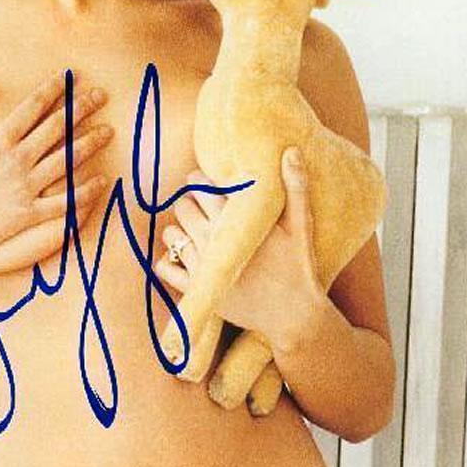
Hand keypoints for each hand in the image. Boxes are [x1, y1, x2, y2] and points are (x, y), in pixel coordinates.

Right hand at [0, 71, 113, 274]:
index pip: (32, 107)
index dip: (54, 90)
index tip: (71, 78)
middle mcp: (15, 161)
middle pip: (57, 128)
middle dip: (81, 109)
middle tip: (102, 96)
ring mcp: (23, 189)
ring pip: (67, 161)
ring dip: (89, 144)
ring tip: (109, 131)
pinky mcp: (27, 216)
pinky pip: (64, 202)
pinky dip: (85, 192)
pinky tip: (102, 181)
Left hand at [154, 148, 324, 342]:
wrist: (293, 316)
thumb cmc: (298, 267)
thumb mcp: (301, 227)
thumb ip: (295, 188)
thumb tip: (291, 150)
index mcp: (238, 223)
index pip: (204, 188)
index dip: (200, 180)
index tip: (204, 180)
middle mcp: (216, 243)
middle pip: (184, 207)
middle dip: (188, 201)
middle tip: (198, 203)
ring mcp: (204, 268)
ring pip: (172, 235)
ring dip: (177, 228)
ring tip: (191, 226)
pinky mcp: (198, 291)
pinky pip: (166, 269)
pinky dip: (167, 260)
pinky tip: (181, 254)